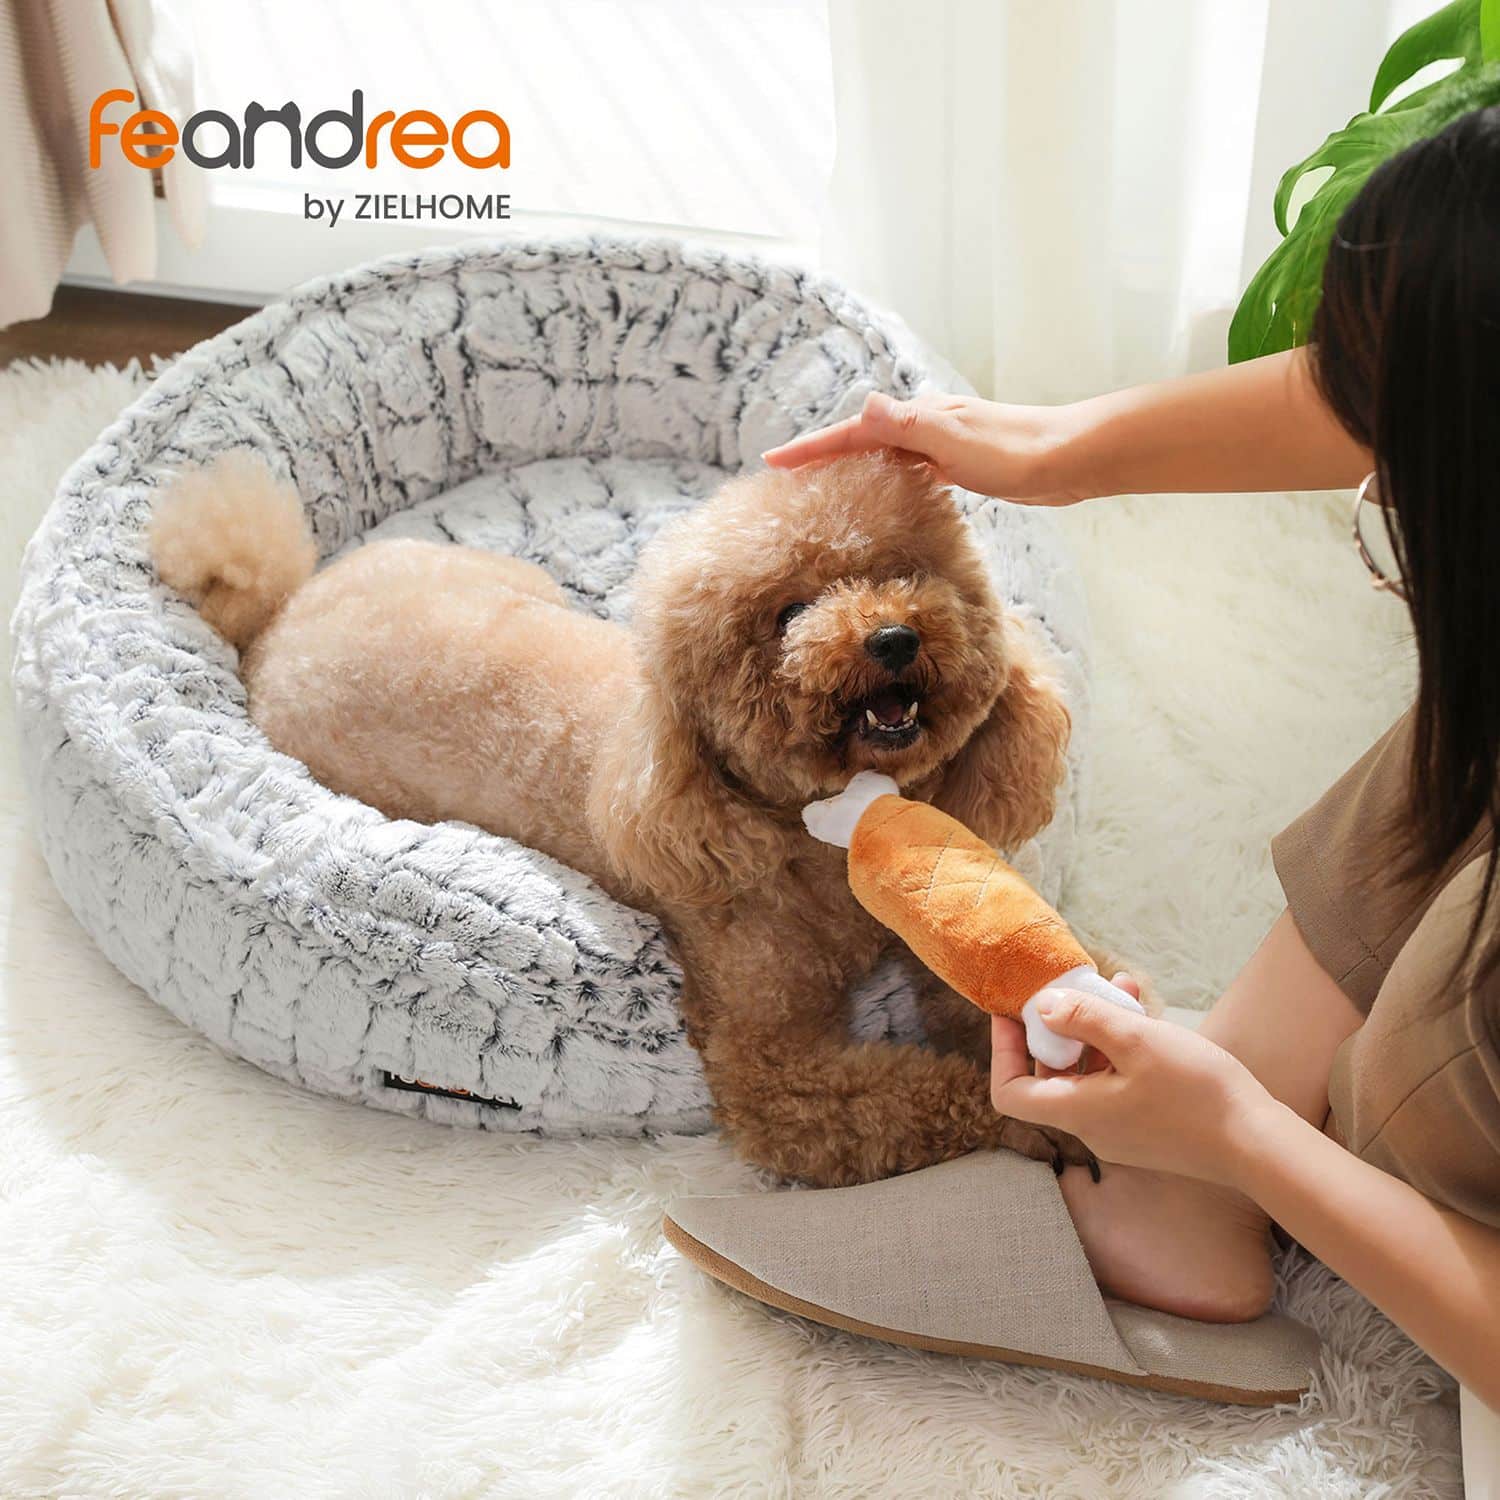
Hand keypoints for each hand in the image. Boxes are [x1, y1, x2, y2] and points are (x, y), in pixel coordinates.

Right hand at [762, 392, 1096, 504]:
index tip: (773, 463)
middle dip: (823, 455)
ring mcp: (943, 442)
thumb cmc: (1017, 451)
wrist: (1071, 458)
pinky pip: (909, 468)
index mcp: (918, 417)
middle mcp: (926, 424)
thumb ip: (908, 425)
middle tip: (788, 477)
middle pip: (861, 440)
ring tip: (825, 487)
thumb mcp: (955, 439)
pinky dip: (887, 478)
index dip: (811, 448)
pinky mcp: (961, 463)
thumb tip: (863, 405)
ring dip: (853, 467)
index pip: (851, 432)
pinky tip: (887, 493)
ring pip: (884, 454)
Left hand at [989, 988, 1285, 1187]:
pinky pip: (1118, 1085)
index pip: (1010, 1092)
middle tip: (1075, 989)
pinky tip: (1147, 1016)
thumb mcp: (1137, 1041)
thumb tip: (1041, 1008)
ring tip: (1123, 989)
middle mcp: (1092, 1129)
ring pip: (1090, 1074)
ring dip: (1097, 1030)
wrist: (1259, 1145)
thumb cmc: (1197, 1093)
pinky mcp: (1148, 1130)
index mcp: (1079, 1112)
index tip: (1013, 1014)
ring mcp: (1121, 1133)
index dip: (1003, 1052)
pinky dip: (1122, 1050)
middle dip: (1060, 1027)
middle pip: (1050, 1077)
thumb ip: (1084, 1020)